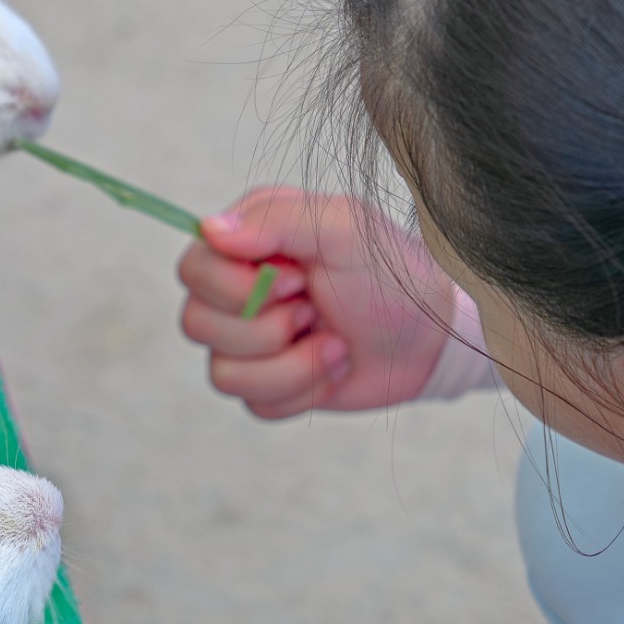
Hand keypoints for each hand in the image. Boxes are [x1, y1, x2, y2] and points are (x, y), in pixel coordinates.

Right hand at [177, 186, 452, 418]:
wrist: (430, 336)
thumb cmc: (389, 272)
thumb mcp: (342, 227)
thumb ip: (275, 220)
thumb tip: (208, 228)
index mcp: (248, 243)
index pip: (193, 269)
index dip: (237, 287)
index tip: (299, 280)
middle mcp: (239, 290)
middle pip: (198, 324)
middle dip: (267, 329)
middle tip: (316, 311)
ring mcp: (249, 341)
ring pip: (222, 374)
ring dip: (290, 366)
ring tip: (334, 344)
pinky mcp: (268, 384)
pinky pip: (254, 403)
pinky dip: (302, 391)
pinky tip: (333, 367)